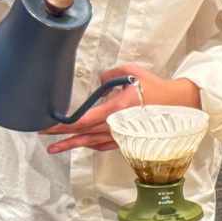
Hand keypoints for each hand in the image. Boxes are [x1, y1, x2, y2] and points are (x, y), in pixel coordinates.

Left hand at [42, 64, 201, 153]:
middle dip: (61, 135)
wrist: (178, 106)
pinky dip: (90, 145)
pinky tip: (81, 144)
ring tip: (53, 148)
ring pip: (91, 143)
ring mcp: (121, 136)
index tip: (47, 124)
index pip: (83, 120)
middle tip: (42, 135)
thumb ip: (111, 75)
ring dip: (71, 145)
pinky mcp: (127, 140)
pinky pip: (103, 145)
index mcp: (116, 109)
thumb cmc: (156, 88)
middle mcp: (116, 126)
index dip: (63, 124)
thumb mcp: (132, 72)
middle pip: (83, 133)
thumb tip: (99, 81)